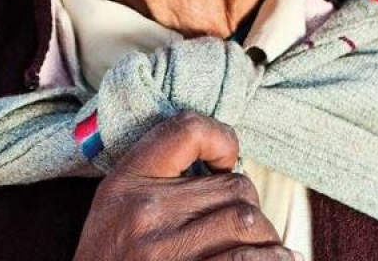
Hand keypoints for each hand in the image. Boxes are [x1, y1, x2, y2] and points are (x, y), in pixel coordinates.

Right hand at [73, 112, 297, 260]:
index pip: (186, 130)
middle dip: (249, 207)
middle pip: (235, 187)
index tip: (225, 163)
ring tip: (261, 251)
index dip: (222, 139)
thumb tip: (228, 166)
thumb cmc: (111, 256)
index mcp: (127, 183)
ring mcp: (167, 253)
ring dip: (266, 240)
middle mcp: (146, 213)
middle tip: (241, 228)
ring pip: (249, 223)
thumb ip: (159, 178)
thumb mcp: (116, 204)